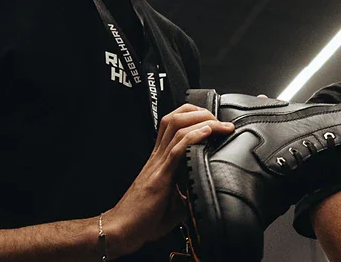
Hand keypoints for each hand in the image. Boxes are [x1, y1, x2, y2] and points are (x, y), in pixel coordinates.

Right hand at [104, 104, 233, 256]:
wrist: (122, 229)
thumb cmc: (142, 218)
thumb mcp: (173, 202)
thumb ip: (188, 193)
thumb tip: (207, 196)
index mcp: (160, 160)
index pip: (174, 126)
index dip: (193, 116)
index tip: (214, 121)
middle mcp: (158, 157)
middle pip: (175, 118)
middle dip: (198, 111)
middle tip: (218, 119)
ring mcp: (158, 164)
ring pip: (176, 127)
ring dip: (200, 120)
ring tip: (217, 123)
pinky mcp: (160, 176)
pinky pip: (176, 149)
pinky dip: (193, 137)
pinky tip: (206, 132)